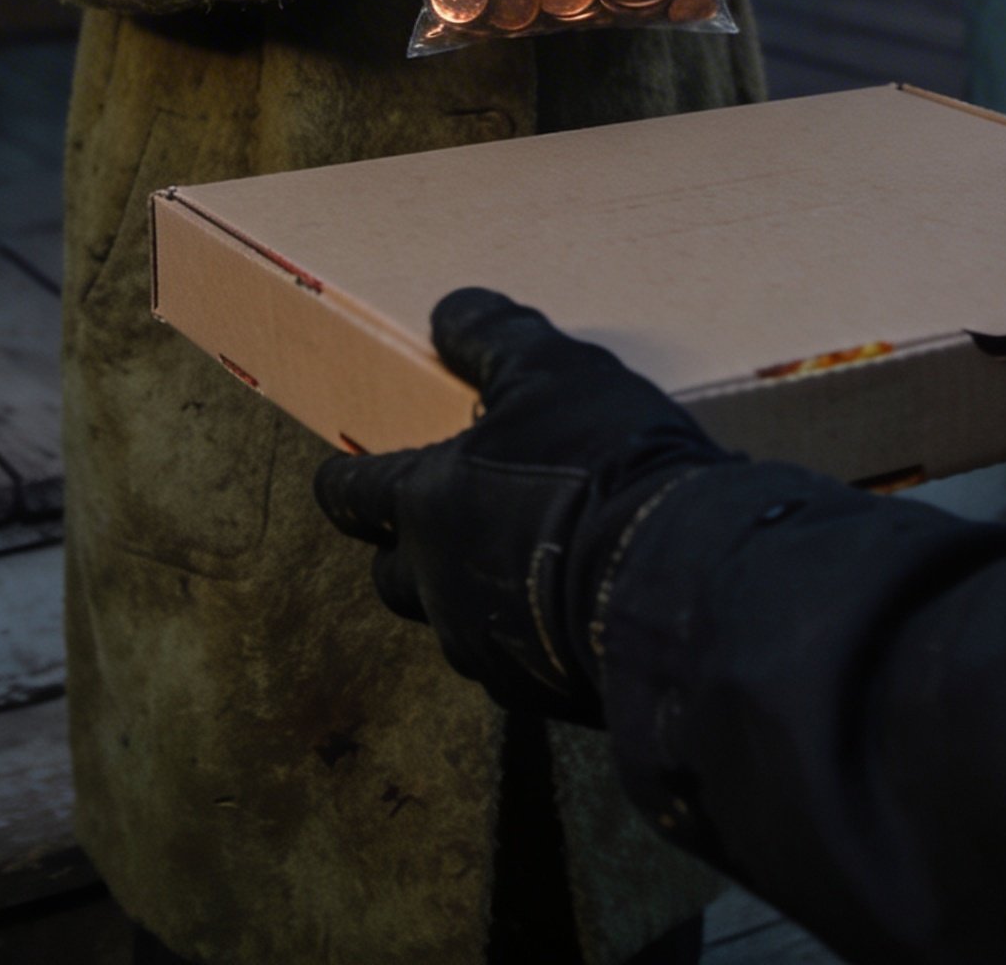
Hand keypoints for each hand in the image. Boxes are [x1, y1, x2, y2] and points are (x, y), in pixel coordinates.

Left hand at [313, 288, 734, 723]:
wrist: (671, 577)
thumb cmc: (596, 463)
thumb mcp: (550, 368)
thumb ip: (493, 337)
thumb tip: (449, 312)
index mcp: (425, 505)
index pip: (354, 492)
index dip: (343, 480)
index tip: (334, 477)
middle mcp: (438, 585)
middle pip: (391, 575)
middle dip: (402, 550)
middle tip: (434, 521)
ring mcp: (488, 649)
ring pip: (454, 623)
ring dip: (470, 594)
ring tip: (518, 562)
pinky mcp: (543, 693)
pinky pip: (520, 662)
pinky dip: (533, 635)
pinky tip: (575, 607)